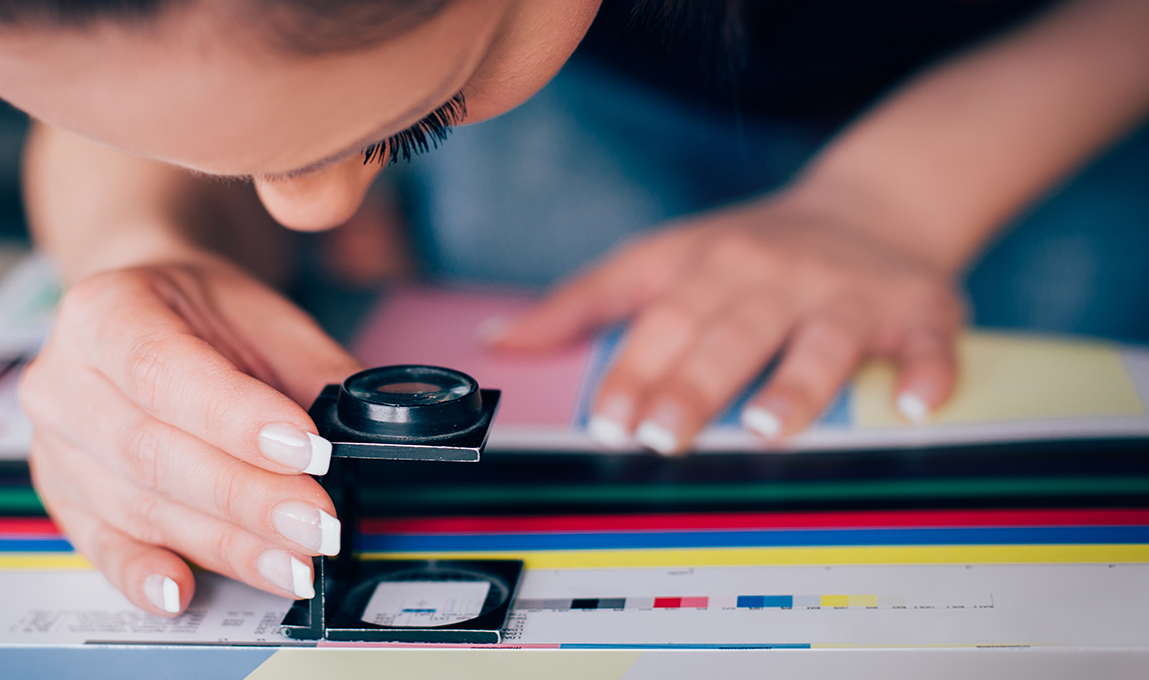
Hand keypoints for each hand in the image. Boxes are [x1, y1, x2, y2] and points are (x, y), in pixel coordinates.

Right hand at [20, 256, 361, 614]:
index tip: (308, 450)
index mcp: (105, 310)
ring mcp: (57, 444)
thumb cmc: (201, 316)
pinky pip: (102, 545)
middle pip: (152, 450)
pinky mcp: (66, 498)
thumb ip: (315, 370)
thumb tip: (374, 428)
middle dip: (247, 496)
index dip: (237, 418)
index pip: (164, 369)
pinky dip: (144, 574)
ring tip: (293, 563)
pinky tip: (184, 591)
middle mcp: (64, 378)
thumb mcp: (264, 317)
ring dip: (224, 543)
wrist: (144, 317)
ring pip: (140, 505)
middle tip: (317, 524)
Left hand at [489, 188, 963, 452]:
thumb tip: (502, 339)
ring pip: (823, 340)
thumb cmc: (749, 249)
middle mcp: (775, 275)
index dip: (633, 369)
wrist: (877, 201)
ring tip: (768, 428)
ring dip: (797, 383)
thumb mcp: (661, 258)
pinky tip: (917, 404)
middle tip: (663, 434)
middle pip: (730, 333)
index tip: (606, 419)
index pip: (662, 320)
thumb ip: (585, 301)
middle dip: (695, 384)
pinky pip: (928, 342)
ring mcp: (849, 293)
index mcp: (709, 264)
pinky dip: (927, 371)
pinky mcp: (920, 308)